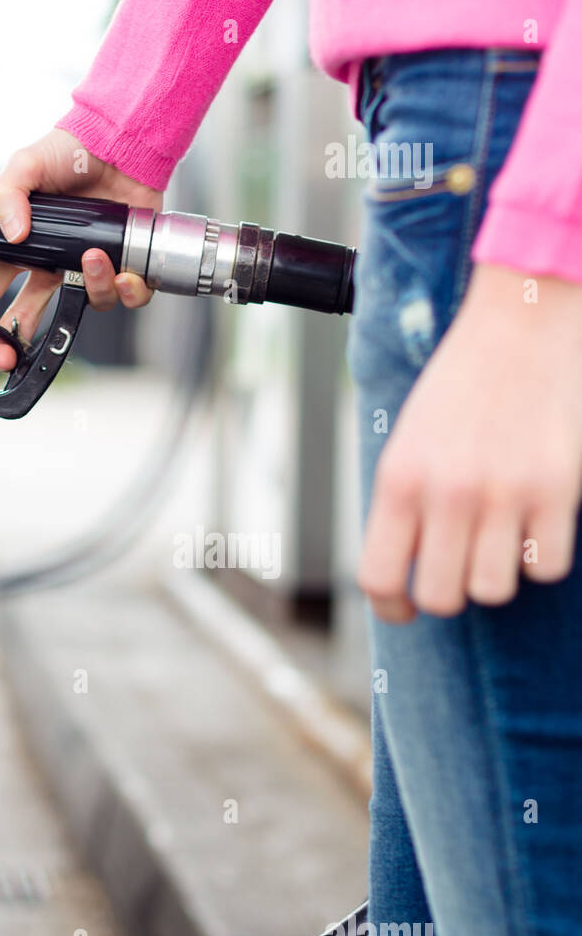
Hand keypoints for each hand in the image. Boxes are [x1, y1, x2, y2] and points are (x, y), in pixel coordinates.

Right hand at [0, 129, 163, 370]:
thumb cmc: (69, 151)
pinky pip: (126, 297)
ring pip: (84, 302)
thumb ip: (5, 195)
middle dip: (13, 341)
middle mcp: (52, 262)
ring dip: (90, 289)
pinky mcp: (123, 263)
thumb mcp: (25, 164)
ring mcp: (87, 266)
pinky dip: (128, 291)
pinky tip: (125, 272)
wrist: (118, 140)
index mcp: (21, 245)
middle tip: (6, 356)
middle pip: (27, 314)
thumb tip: (12, 234)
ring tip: (92, 259)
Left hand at [359, 263, 581, 621]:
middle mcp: (445, 493)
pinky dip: (543, 554)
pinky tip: (536, 522)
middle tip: (461, 564)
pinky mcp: (555, 491)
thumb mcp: (409, 439)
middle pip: (441, 597)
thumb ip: (403, 500)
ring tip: (499, 534)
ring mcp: (503, 494)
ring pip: (494, 590)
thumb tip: (403, 565)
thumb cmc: (461, 385)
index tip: (407, 608)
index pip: (379, 577)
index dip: (392, 607)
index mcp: (398, 479)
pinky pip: (547, 566)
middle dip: (451, 591)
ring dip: (498, 572)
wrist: (520, 327)